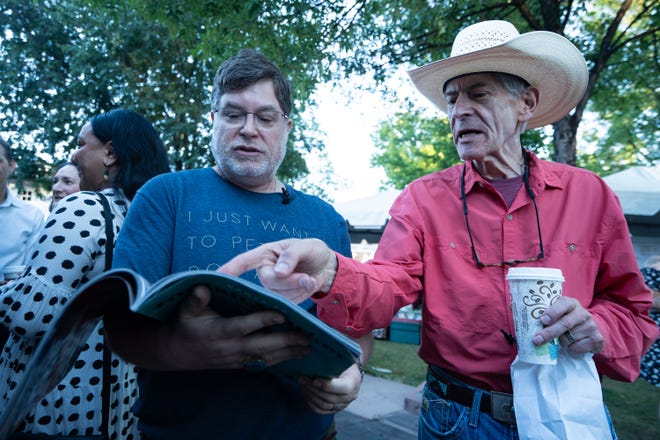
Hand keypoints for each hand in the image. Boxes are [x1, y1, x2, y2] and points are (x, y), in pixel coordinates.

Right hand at [164, 285, 310, 369]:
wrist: (178, 354)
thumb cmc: (186, 326)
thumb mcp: (186, 310)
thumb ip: (196, 299)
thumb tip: (202, 287)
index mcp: (220, 331)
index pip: (246, 325)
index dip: (264, 320)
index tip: (283, 314)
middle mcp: (231, 347)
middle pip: (263, 345)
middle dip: (286, 342)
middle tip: (307, 337)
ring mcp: (236, 358)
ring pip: (266, 357)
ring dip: (288, 353)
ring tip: (308, 348)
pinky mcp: (239, 365)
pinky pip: (263, 363)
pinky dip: (280, 360)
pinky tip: (295, 356)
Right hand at [220, 238, 337, 303]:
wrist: (325, 266)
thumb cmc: (312, 251)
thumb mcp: (306, 247)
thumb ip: (292, 256)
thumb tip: (279, 271)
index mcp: (265, 254)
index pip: (244, 261)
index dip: (230, 269)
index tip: (218, 276)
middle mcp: (264, 271)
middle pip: (269, 282)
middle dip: (290, 282)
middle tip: (308, 279)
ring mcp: (272, 287)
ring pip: (280, 294)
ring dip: (299, 288)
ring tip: (310, 279)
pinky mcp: (281, 299)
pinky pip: (289, 302)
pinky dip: (302, 294)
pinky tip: (308, 285)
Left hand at [298, 362, 362, 413]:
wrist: (347, 369)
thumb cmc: (342, 361)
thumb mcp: (341, 359)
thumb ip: (332, 362)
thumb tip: (314, 362)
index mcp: (354, 381)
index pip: (344, 388)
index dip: (328, 386)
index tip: (314, 379)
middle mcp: (351, 396)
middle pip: (331, 398)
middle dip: (314, 389)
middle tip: (302, 379)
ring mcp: (342, 404)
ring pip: (324, 405)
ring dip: (310, 395)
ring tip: (302, 384)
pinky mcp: (334, 409)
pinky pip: (320, 410)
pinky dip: (310, 401)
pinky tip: (305, 391)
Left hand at [532, 296, 603, 353]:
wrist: (588, 329)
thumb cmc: (566, 320)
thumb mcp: (558, 314)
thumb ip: (545, 314)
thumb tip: (521, 317)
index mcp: (571, 303)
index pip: (563, 304)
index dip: (553, 312)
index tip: (542, 320)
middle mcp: (583, 313)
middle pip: (565, 323)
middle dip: (549, 332)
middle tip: (537, 339)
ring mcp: (591, 326)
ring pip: (569, 338)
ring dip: (560, 342)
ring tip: (561, 338)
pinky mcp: (597, 339)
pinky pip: (576, 348)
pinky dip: (570, 349)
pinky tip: (571, 344)